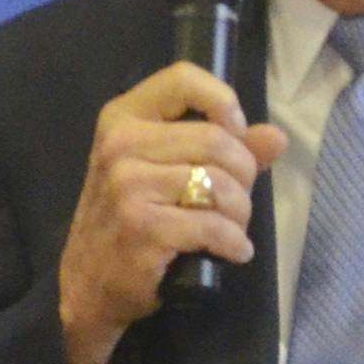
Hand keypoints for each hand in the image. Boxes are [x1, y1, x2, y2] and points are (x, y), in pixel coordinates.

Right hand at [58, 62, 287, 363]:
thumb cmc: (129, 221)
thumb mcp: (164, 173)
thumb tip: (275, 137)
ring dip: (239, 213)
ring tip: (230, 228)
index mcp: (123, 118)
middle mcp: (121, 144)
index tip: (235, 133)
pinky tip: (229, 251)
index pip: (183, 79)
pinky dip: (233, 243)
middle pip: (217, 139)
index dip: (224, 101)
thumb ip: (222, 149)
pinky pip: (214, 226)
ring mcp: (128, 186)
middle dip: (243, 174)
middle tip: (235, 200)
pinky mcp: (142, 227)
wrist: (88, 285)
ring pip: (221, 184)